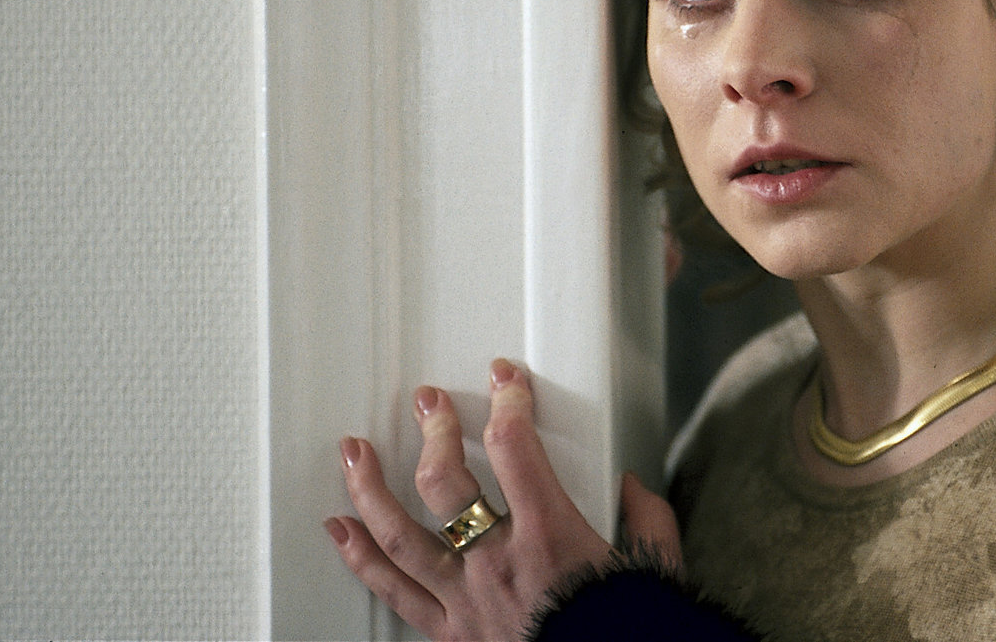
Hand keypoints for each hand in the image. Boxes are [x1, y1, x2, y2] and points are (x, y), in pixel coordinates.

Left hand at [325, 359, 682, 641]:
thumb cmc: (628, 631)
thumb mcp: (653, 567)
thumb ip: (644, 520)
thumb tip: (631, 489)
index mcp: (550, 535)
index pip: (515, 446)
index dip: (507, 399)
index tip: (504, 380)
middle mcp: (498, 563)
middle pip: (445, 483)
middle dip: (434, 432)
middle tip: (427, 403)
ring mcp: (467, 600)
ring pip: (401, 536)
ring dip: (370, 489)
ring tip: (354, 452)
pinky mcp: (451, 634)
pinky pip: (395, 594)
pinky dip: (361, 560)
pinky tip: (342, 532)